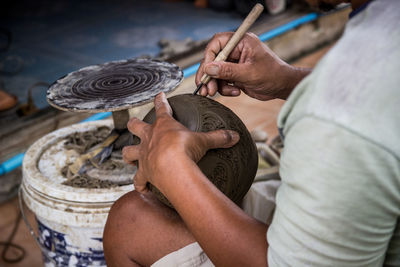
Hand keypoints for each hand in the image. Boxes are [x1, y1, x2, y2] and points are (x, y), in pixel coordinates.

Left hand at [122, 92, 239, 192]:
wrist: (173, 168)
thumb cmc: (185, 149)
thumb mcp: (204, 141)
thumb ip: (219, 137)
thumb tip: (235, 136)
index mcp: (163, 125)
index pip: (161, 107)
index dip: (160, 100)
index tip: (160, 95)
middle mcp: (149, 138)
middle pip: (135, 126)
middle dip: (134, 124)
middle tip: (135, 124)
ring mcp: (143, 155)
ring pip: (128, 151)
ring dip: (128, 153)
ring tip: (130, 156)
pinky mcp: (144, 172)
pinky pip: (138, 180)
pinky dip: (139, 184)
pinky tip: (142, 188)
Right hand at [196, 32, 310, 99]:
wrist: (282, 87)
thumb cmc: (273, 75)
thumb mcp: (249, 74)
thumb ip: (228, 71)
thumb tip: (209, 68)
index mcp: (242, 42)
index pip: (218, 43)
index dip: (209, 56)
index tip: (207, 71)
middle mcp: (237, 50)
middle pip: (213, 59)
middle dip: (208, 74)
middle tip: (206, 88)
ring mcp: (235, 62)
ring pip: (215, 71)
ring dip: (215, 84)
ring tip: (218, 93)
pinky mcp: (235, 74)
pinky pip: (222, 80)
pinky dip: (224, 88)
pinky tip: (235, 92)